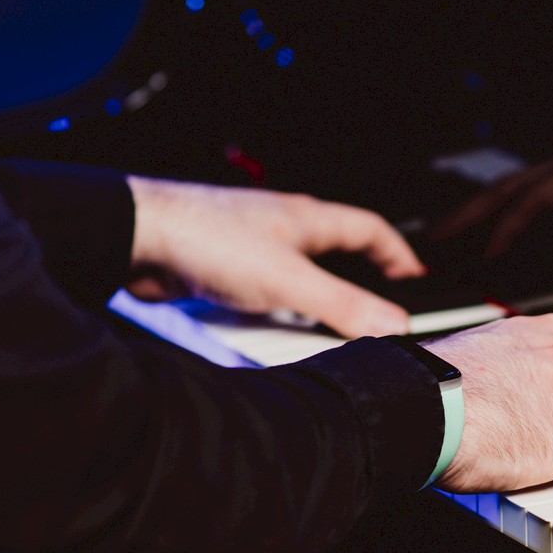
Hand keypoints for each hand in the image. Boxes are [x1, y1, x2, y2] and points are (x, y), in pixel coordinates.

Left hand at [127, 177, 426, 337]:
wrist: (136, 238)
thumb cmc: (206, 238)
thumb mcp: (290, 281)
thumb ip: (344, 306)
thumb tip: (392, 325)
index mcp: (308, 219)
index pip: (371, 230)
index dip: (398, 255)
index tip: (415, 281)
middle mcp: (283, 228)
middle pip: (336, 255)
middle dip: (356, 286)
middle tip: (373, 314)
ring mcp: (252, 247)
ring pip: (299, 278)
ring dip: (311, 305)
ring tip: (319, 332)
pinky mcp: (224, 269)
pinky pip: (264, 295)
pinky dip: (275, 315)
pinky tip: (268, 333)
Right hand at [435, 76, 552, 279]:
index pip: (546, 192)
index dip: (512, 223)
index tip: (483, 255)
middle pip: (522, 180)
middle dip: (476, 209)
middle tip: (432, 239)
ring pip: (534, 176)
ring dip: (494, 203)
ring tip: (462, 231)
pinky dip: (528, 199)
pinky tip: (525, 217)